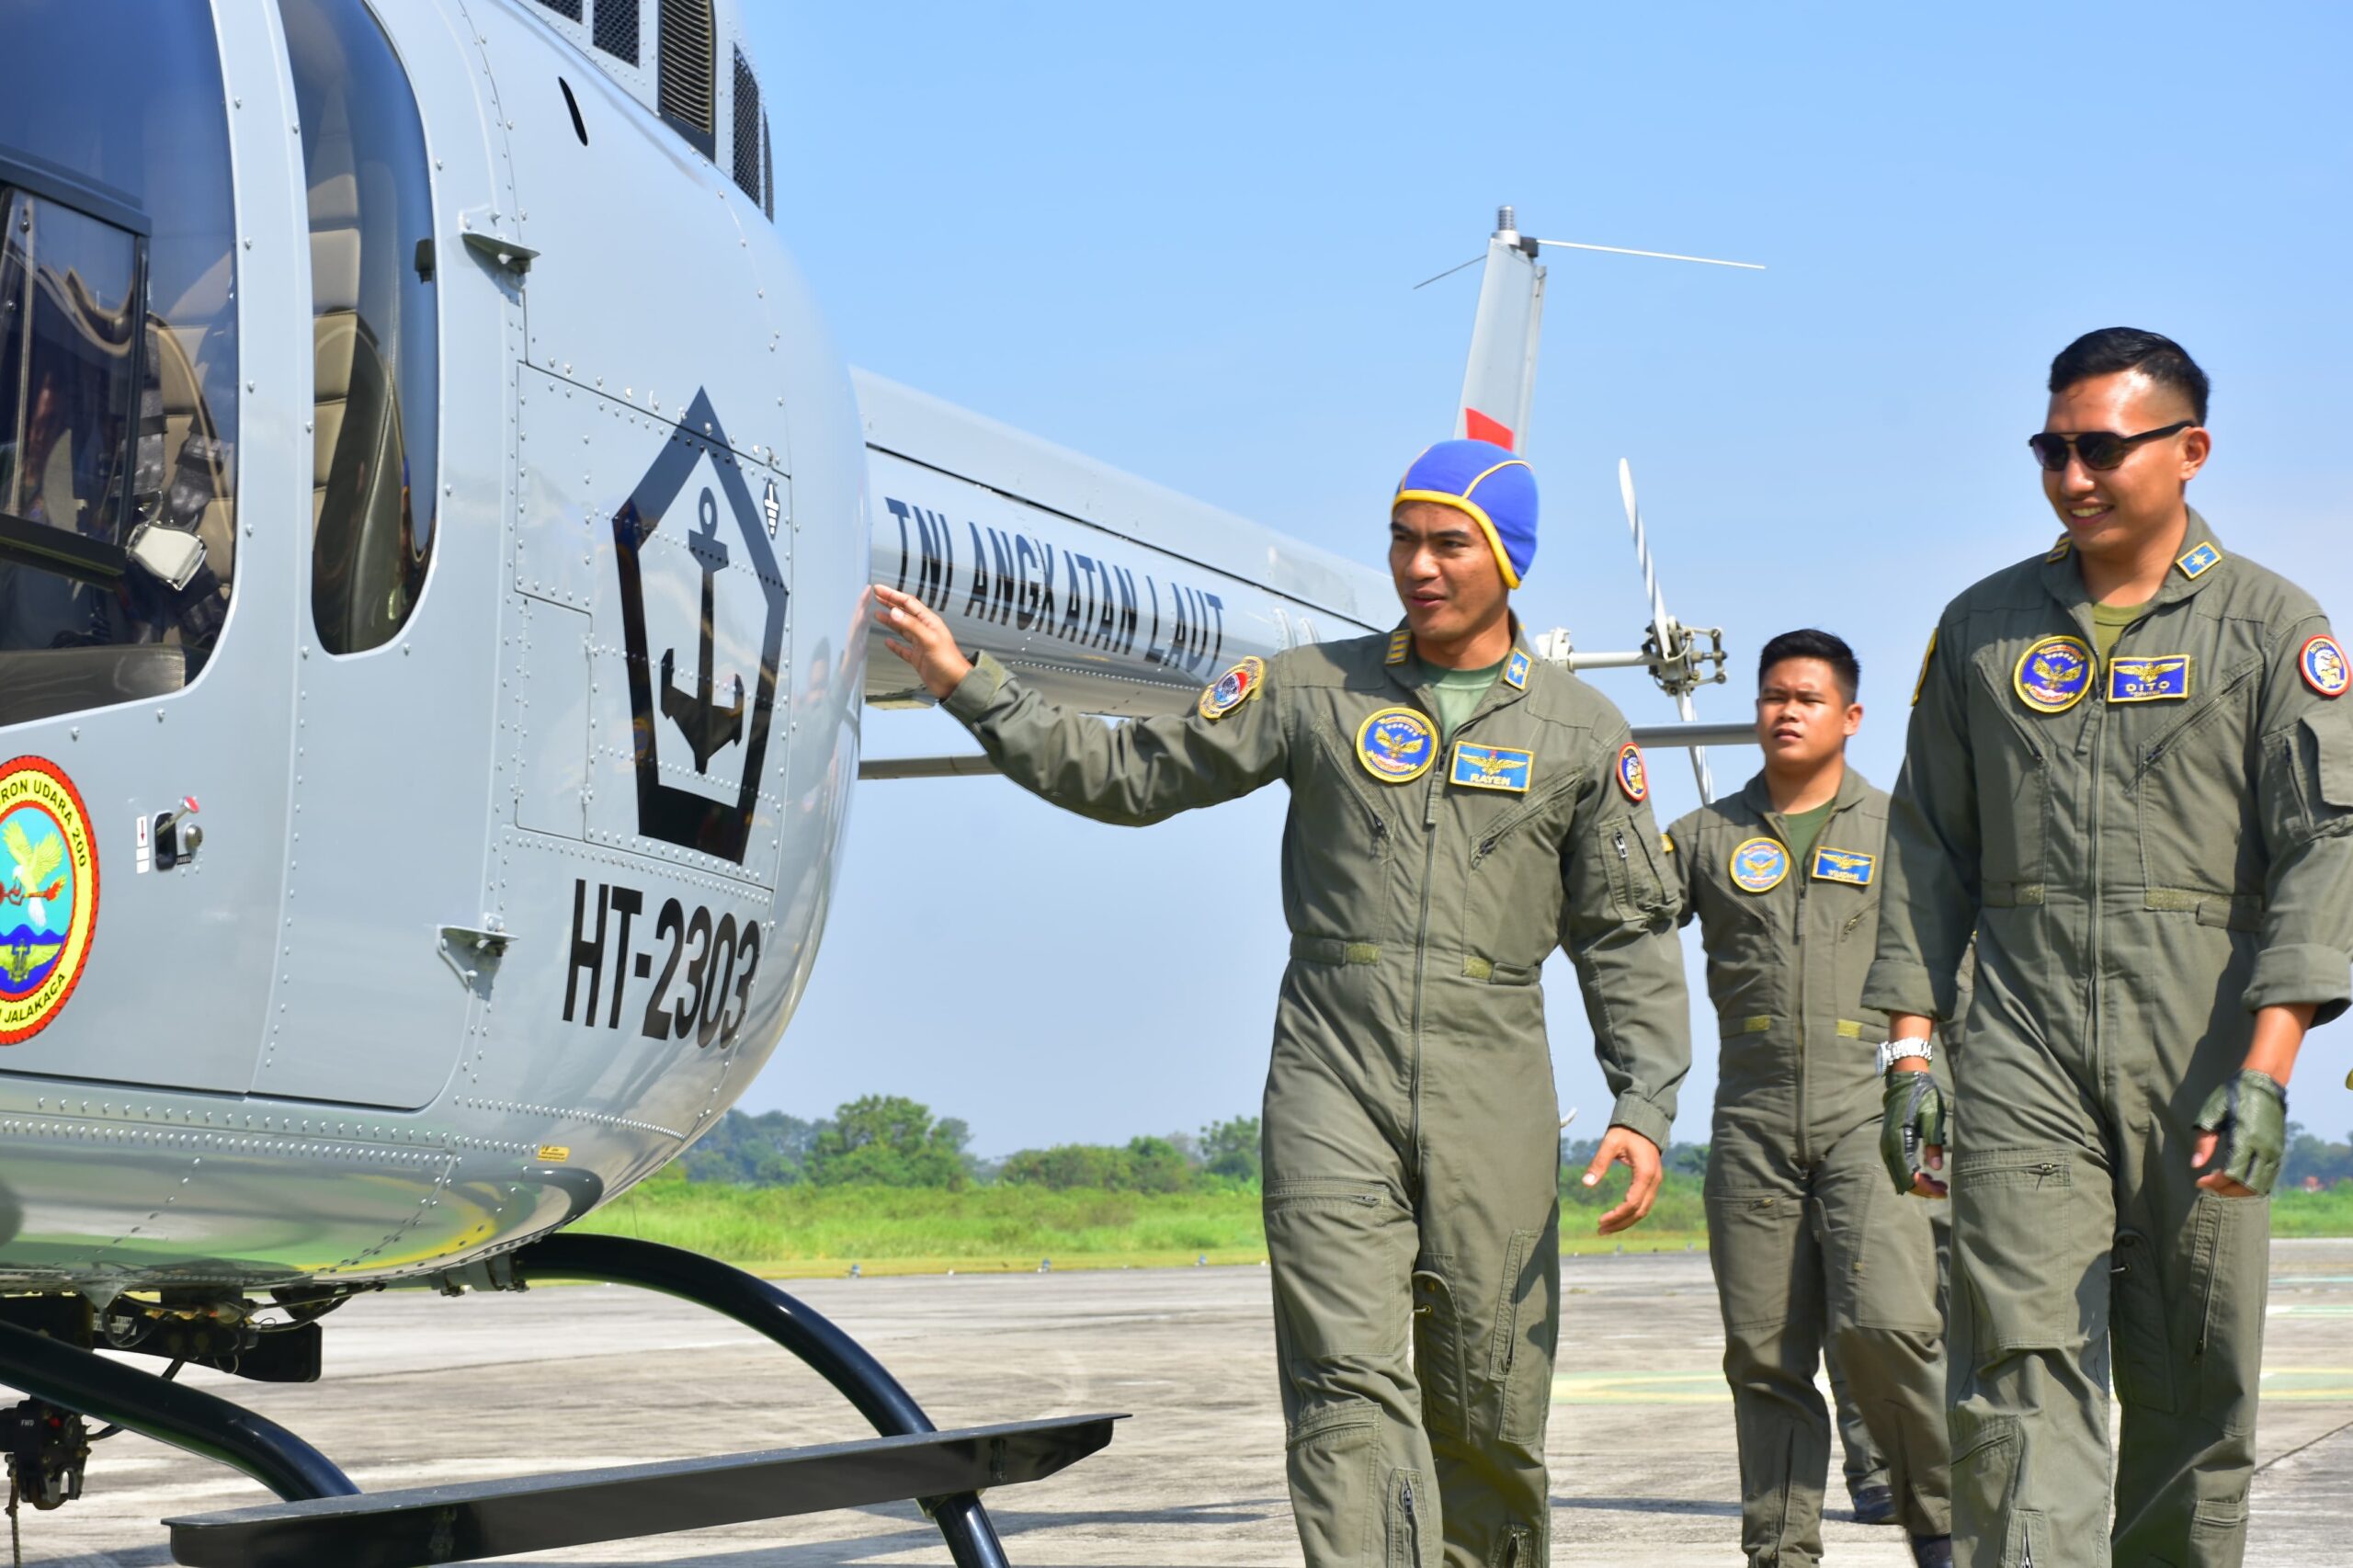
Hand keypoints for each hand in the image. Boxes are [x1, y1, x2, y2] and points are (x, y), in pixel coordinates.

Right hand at [872, 585, 971, 699]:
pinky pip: (903, 649)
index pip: (909, 603)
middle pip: (904, 613)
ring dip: (890, 621)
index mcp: (930, 622)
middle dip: (890, 603)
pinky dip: (894, 645)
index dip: (893, 595)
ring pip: (902, 629)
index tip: (879, 590)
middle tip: (876, 596)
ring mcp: (921, 645)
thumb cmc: (949, 662)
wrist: (954, 685)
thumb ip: (911, 625)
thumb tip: (894, 612)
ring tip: (877, 614)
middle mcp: (925, 631)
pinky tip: (888, 642)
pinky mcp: (918, 658)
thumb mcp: (929, 640)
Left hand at [1583, 1127, 1661, 1234]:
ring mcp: (1655, 1183)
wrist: (1645, 1122)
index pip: (1632, 1203)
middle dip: (1620, 1224)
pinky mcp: (1652, 1182)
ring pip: (1643, 1211)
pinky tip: (1617, 1217)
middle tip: (1600, 1230)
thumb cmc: (1627, 1131)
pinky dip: (1631, 1214)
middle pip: (1639, 1212)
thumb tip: (1586, 1183)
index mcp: (1645, 1174)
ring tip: (1606, 1228)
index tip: (1600, 1220)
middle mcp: (1654, 1181)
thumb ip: (1599, 1163)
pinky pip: (1644, 1204)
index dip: (1616, 1215)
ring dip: (1625, 1221)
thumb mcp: (1610, 1143)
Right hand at [1881, 1069, 1947, 1198]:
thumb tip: (1936, 1168)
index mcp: (1897, 1139)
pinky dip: (1912, 1174)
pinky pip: (1898, 1166)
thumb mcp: (1932, 1117)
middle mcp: (1888, 1145)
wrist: (1906, 1080)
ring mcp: (1887, 1145)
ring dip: (1918, 1183)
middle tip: (1944, 1190)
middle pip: (1902, 1179)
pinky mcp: (1890, 1143)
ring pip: (1899, 1174)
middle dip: (1923, 1189)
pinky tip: (1928, 1174)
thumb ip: (1933, 1143)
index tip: (1943, 1191)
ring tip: (1940, 1184)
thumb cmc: (1922, 1096)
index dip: (1925, 1187)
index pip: (1908, 1174)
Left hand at [2192, 1070, 2286, 1196]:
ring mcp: (2274, 1151)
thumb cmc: (2233, 1095)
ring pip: (2260, 1185)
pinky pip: (2269, 1176)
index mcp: (2246, 1139)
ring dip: (2240, 1189)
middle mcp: (2264, 1149)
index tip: (2199, 1180)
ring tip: (2221, 1183)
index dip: (2214, 1183)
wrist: (2263, 1082)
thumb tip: (2195, 1166)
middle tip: (2209, 1184)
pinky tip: (2237, 1176)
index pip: (2231, 1175)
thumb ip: (2204, 1142)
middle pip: (2247, 1186)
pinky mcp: (2279, 1150)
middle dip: (2226, 1190)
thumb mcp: (2213, 1114)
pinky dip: (2253, 1183)